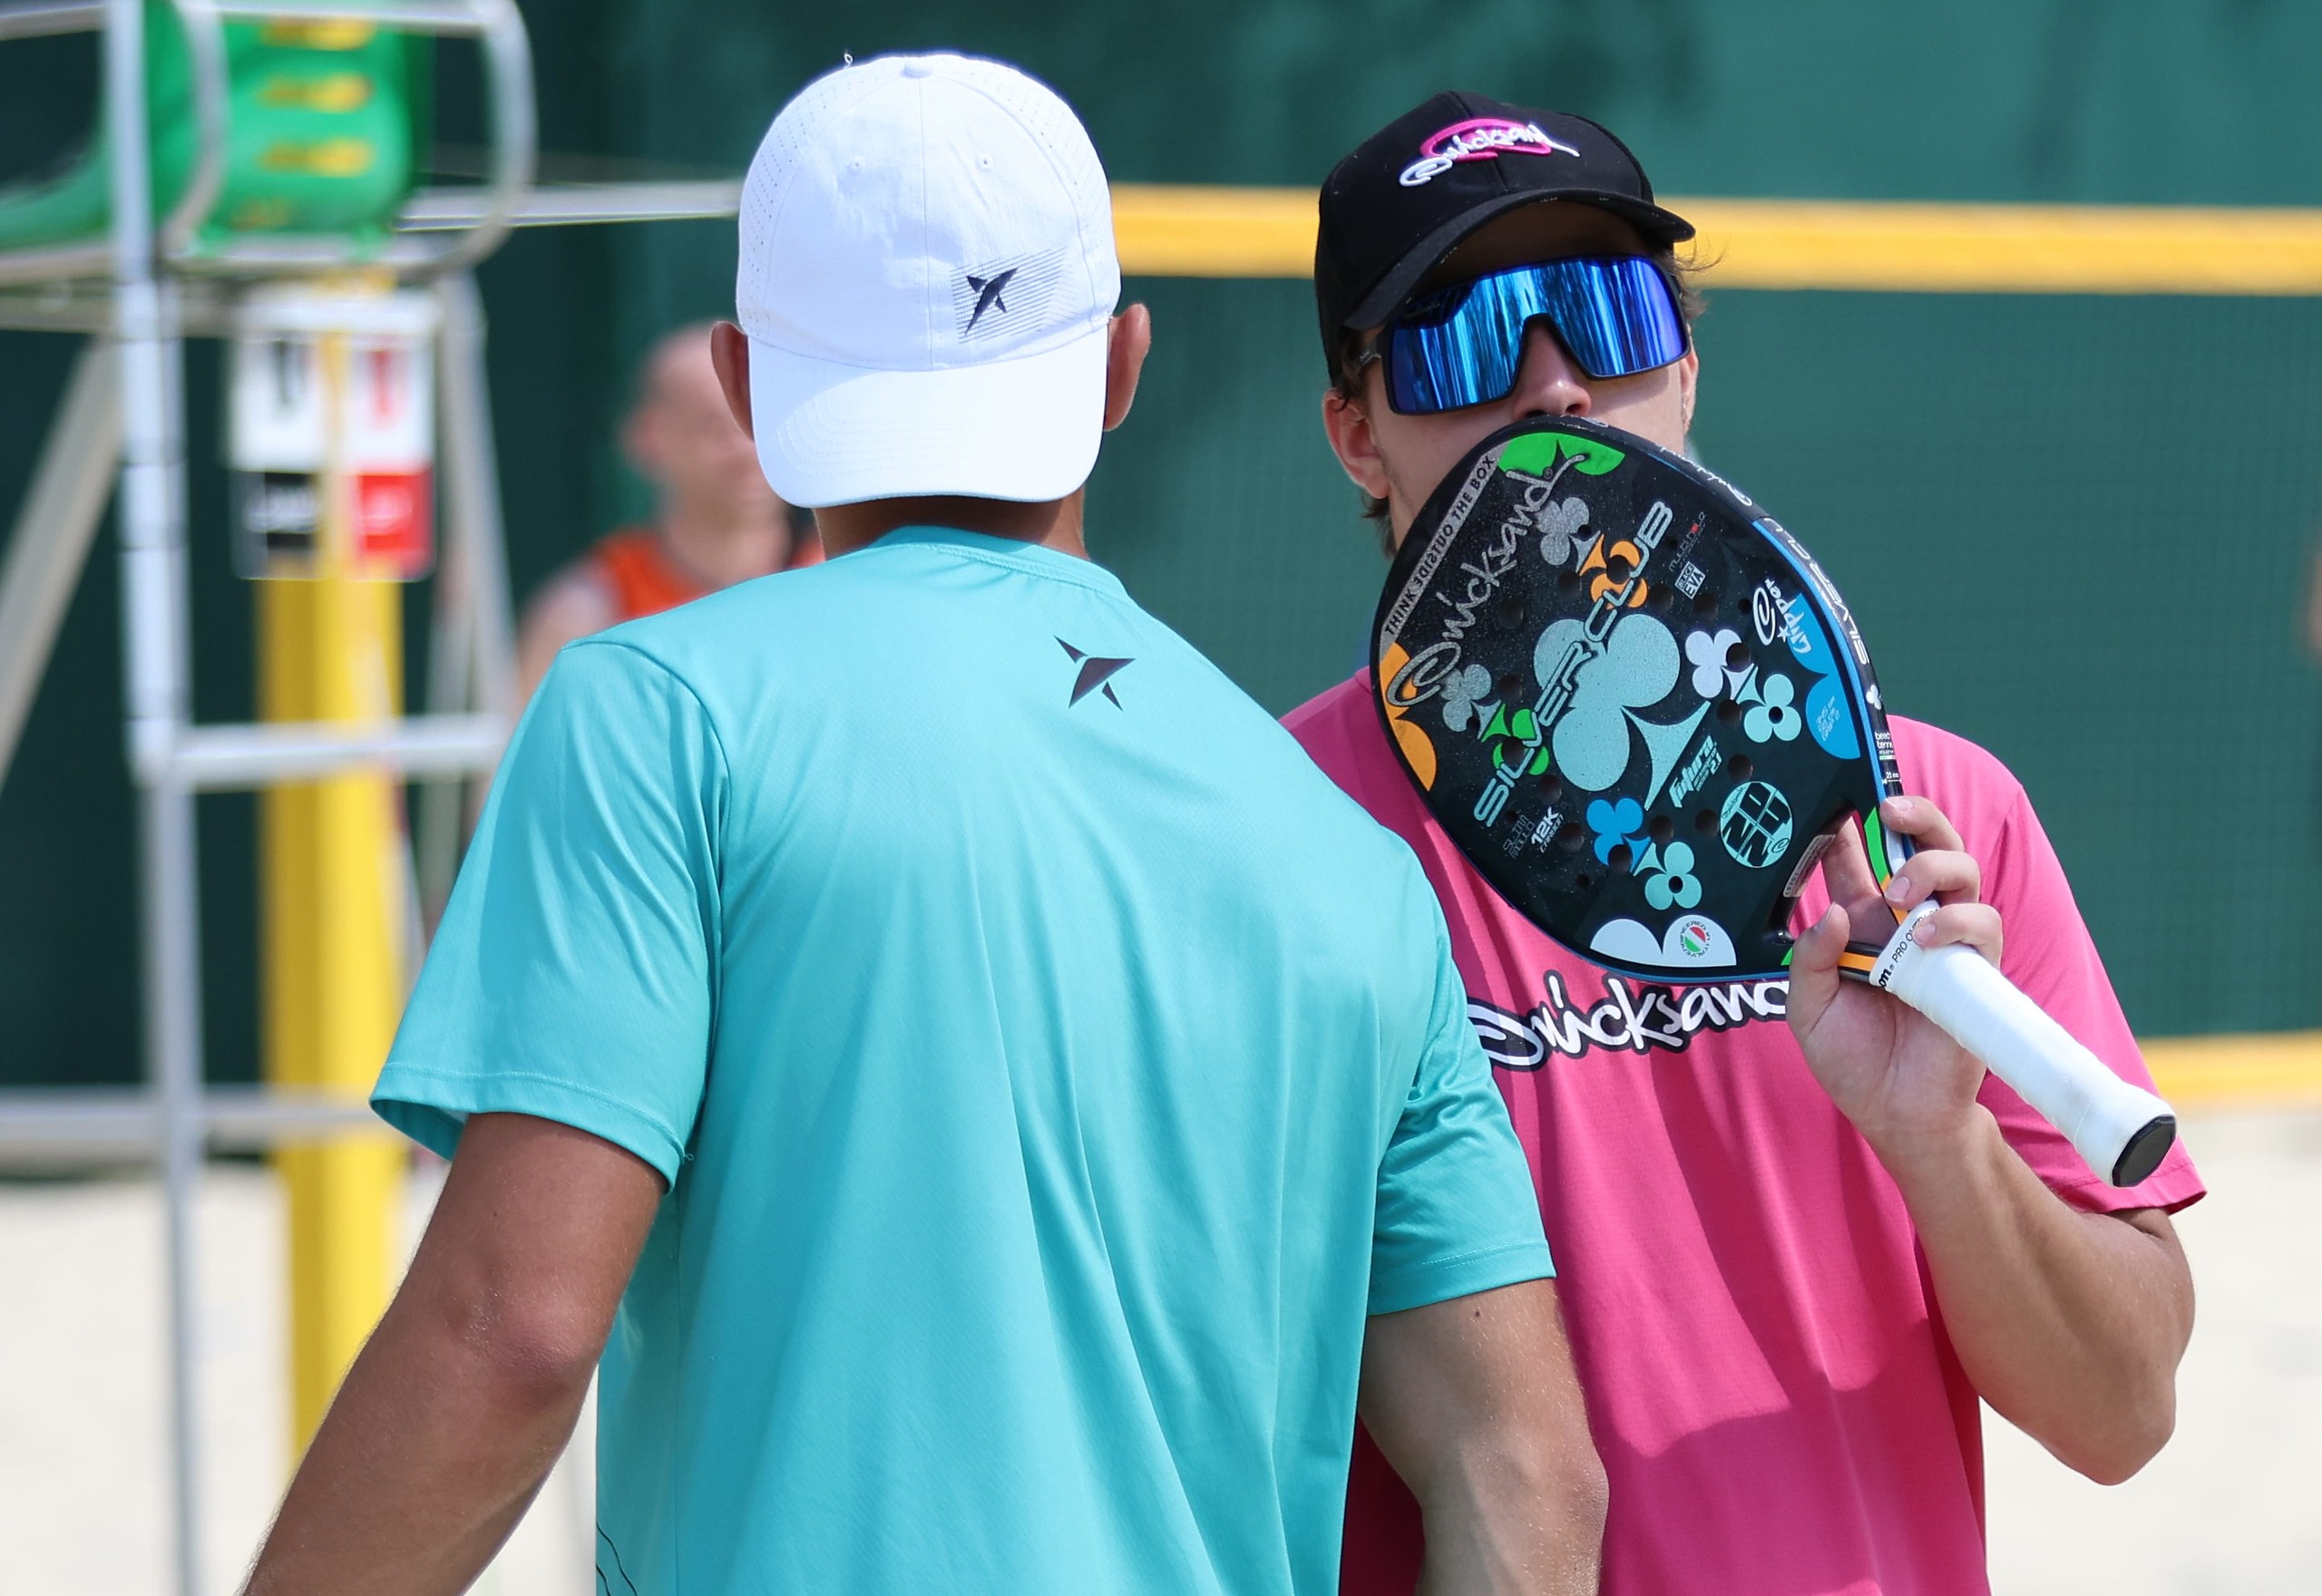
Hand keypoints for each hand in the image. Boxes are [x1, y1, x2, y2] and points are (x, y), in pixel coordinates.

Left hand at [1786, 796, 2004, 1166]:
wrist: (1894, 1112)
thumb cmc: (1851, 1057)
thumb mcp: (1808, 1007)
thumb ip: (1811, 959)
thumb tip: (1833, 914)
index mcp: (1863, 921)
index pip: (1858, 859)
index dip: (1848, 826)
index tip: (1836, 795)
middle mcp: (1907, 922)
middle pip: (1924, 845)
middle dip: (1913, 816)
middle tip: (1886, 809)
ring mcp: (1945, 941)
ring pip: (1962, 871)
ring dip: (1932, 866)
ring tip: (1900, 889)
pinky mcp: (1976, 968)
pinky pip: (1982, 924)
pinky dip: (1956, 920)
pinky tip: (1925, 937)